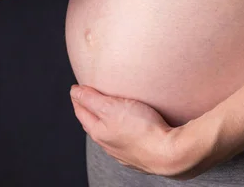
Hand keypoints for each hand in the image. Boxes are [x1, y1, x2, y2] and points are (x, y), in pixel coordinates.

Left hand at [70, 85, 205, 177]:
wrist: (169, 153)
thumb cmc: (142, 128)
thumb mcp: (111, 107)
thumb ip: (91, 99)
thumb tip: (74, 91)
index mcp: (98, 132)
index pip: (81, 111)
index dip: (78, 97)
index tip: (77, 87)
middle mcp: (108, 144)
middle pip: (93, 123)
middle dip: (88, 109)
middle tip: (88, 96)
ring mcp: (123, 152)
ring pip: (108, 133)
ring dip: (105, 121)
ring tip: (107, 111)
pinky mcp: (139, 155)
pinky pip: (125, 140)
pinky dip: (121, 130)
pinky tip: (127, 128)